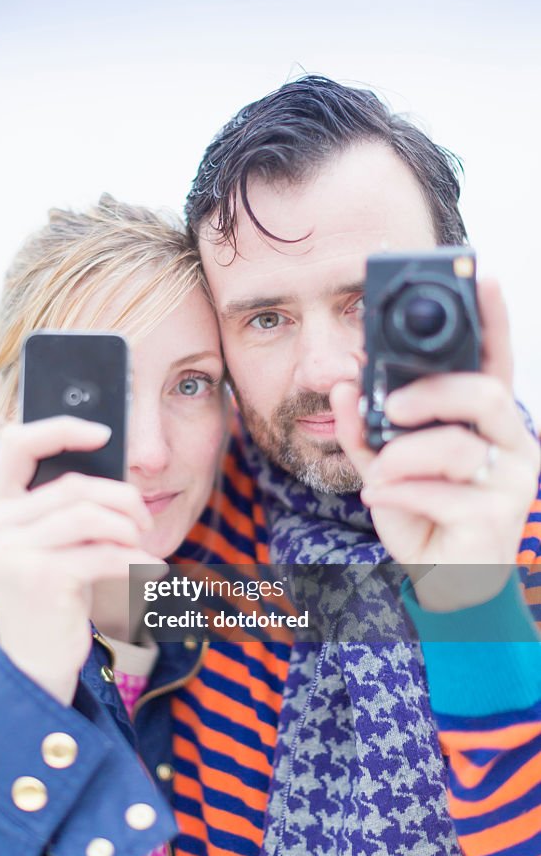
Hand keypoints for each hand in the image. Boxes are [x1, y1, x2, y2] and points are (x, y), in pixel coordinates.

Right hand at [0, 417, 162, 704]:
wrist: (34, 662)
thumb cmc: (48, 591)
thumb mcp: (42, 540)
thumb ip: (56, 501)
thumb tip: (109, 461)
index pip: (18, 443)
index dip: (63, 429)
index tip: (104, 432)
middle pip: (73, 484)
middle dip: (121, 498)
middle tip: (143, 519)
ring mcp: (9, 551)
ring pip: (90, 513)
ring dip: (129, 527)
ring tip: (142, 544)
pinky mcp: (40, 578)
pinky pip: (104, 552)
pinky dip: (136, 560)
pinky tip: (151, 569)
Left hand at [331, 279, 540, 610]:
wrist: (441, 581)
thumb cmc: (420, 513)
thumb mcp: (384, 464)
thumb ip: (365, 426)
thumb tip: (344, 382)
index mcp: (487, 423)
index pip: (496, 361)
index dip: (494, 319)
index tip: (484, 273)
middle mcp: (511, 445)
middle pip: (486, 394)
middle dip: (431, 393)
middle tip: (389, 406)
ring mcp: (512, 482)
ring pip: (458, 446)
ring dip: (405, 456)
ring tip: (379, 473)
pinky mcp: (498, 519)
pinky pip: (442, 492)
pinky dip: (400, 494)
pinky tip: (384, 501)